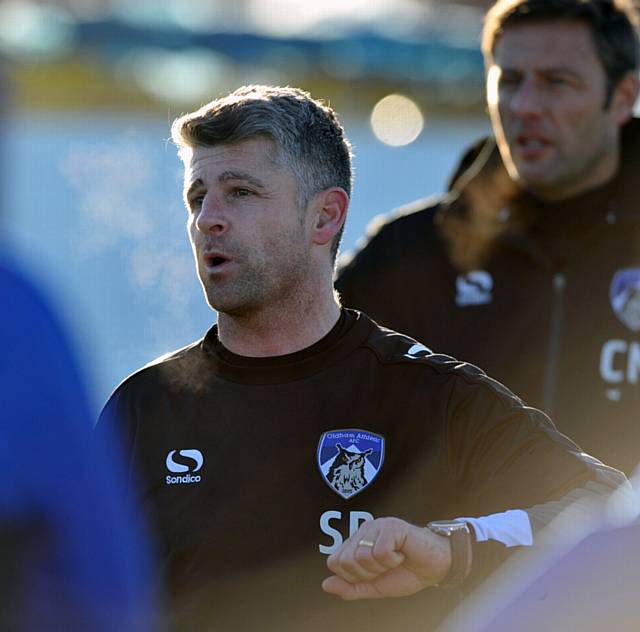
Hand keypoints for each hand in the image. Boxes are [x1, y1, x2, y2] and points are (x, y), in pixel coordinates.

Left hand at [322, 517, 451, 600]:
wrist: (435, 568)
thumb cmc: (406, 573)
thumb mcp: (375, 587)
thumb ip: (351, 587)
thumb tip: (325, 585)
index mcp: (356, 543)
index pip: (334, 562)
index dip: (352, 577)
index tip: (372, 575)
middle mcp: (363, 531)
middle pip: (346, 561)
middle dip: (367, 574)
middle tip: (385, 567)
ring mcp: (376, 525)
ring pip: (362, 556)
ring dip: (382, 567)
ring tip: (394, 559)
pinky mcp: (391, 525)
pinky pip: (380, 551)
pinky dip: (393, 560)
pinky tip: (401, 553)